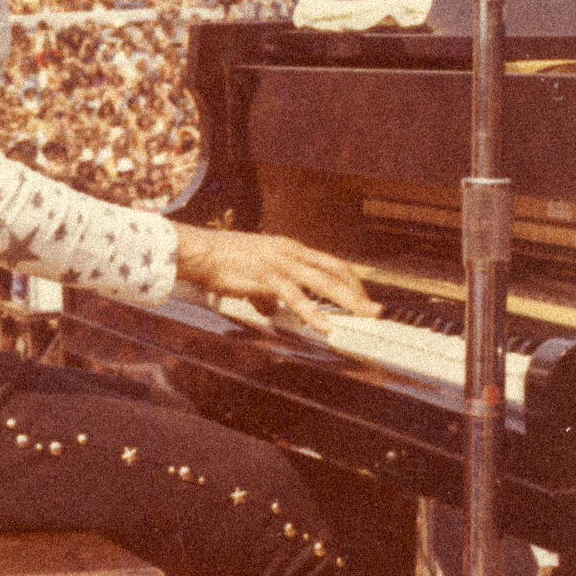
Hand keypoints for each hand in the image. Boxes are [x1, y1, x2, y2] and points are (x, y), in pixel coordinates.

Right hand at [175, 223, 378, 334]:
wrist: (201, 251)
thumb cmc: (223, 260)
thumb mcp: (253, 273)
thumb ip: (268, 291)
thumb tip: (272, 309)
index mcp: (290, 249)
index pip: (330, 263)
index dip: (351, 281)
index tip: (363, 297)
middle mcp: (291, 252)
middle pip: (335, 271)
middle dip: (358, 292)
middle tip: (375, 310)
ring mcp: (280, 263)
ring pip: (323, 282)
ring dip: (347, 301)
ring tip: (362, 316)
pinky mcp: (267, 277)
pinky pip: (296, 297)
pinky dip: (313, 313)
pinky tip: (324, 326)